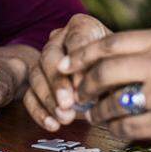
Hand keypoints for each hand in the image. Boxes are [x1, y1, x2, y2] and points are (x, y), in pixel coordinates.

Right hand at [23, 13, 110, 131]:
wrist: (112, 74)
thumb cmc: (119, 68)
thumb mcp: (121, 66)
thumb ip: (110, 73)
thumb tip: (99, 92)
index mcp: (83, 26)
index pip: (76, 38)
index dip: (78, 62)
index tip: (83, 85)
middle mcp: (60, 38)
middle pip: (50, 56)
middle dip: (58, 82)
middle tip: (68, 103)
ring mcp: (45, 59)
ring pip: (36, 75)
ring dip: (49, 99)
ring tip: (65, 118)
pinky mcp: (37, 80)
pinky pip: (29, 94)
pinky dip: (39, 111)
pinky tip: (53, 124)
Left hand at [62, 27, 150, 143]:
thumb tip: (117, 55)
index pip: (111, 43)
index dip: (82, 55)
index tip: (66, 62)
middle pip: (105, 73)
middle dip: (83, 85)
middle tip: (76, 92)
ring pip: (113, 103)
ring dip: (97, 111)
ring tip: (93, 113)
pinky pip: (129, 127)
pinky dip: (116, 128)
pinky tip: (114, 127)